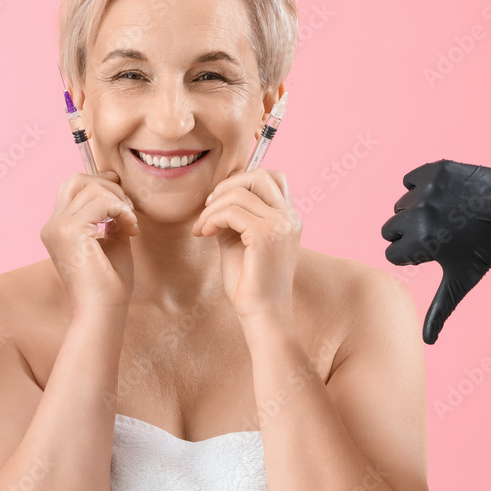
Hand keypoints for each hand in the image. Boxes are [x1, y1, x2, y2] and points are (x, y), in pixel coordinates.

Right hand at [40, 170, 139, 315]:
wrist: (102, 311)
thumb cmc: (109, 284)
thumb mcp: (113, 241)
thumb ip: (112, 218)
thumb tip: (119, 196)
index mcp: (57, 228)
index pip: (74, 188)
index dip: (101, 186)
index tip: (125, 203)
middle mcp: (52, 225)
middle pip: (77, 180)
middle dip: (108, 186)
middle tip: (128, 209)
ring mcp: (58, 227)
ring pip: (91, 188)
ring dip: (119, 200)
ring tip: (131, 223)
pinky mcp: (70, 231)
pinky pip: (101, 202)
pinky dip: (121, 210)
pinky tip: (131, 228)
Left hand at [192, 169, 300, 325]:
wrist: (263, 315)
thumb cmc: (249, 282)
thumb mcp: (240, 240)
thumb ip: (234, 216)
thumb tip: (214, 197)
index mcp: (288, 218)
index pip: (272, 177)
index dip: (242, 180)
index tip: (220, 202)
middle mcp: (289, 218)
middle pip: (258, 175)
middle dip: (227, 186)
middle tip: (208, 209)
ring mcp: (280, 225)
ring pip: (239, 193)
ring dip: (212, 208)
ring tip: (202, 228)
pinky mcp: (266, 236)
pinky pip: (231, 212)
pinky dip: (212, 219)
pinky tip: (204, 234)